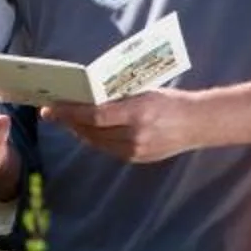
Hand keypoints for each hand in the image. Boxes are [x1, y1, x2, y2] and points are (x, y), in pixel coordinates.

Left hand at [42, 90, 204, 164]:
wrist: (198, 123)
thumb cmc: (170, 101)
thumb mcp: (144, 92)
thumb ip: (118, 97)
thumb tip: (86, 96)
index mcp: (138, 112)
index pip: (95, 115)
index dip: (70, 112)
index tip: (52, 107)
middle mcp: (136, 135)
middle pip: (91, 131)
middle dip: (69, 121)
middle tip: (52, 111)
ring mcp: (137, 150)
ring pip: (96, 142)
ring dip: (79, 131)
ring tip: (66, 120)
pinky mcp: (137, 158)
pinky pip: (108, 149)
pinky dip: (94, 139)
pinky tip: (86, 130)